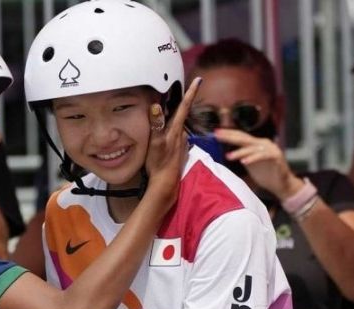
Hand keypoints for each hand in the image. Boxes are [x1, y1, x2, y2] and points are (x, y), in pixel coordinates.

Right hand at [144, 77, 201, 203]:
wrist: (165, 183)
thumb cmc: (159, 163)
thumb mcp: (155, 142)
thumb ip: (156, 124)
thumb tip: (156, 106)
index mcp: (176, 129)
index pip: (184, 106)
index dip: (191, 92)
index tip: (198, 80)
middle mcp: (181, 134)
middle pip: (180, 114)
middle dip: (178, 103)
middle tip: (173, 93)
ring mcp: (181, 142)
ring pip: (177, 125)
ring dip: (172, 119)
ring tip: (164, 114)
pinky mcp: (179, 150)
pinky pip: (175, 135)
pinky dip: (170, 131)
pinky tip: (164, 135)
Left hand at [214, 128, 303, 199]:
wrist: (281, 185)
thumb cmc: (265, 175)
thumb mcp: (249, 164)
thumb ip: (240, 156)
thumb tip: (225, 153)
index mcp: (257, 144)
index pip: (241, 136)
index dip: (228, 134)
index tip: (216, 133)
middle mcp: (263, 144)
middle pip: (244, 138)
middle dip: (230, 137)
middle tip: (218, 136)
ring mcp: (271, 149)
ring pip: (252, 148)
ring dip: (239, 152)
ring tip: (228, 156)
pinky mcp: (276, 157)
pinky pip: (263, 156)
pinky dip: (253, 158)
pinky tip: (244, 162)